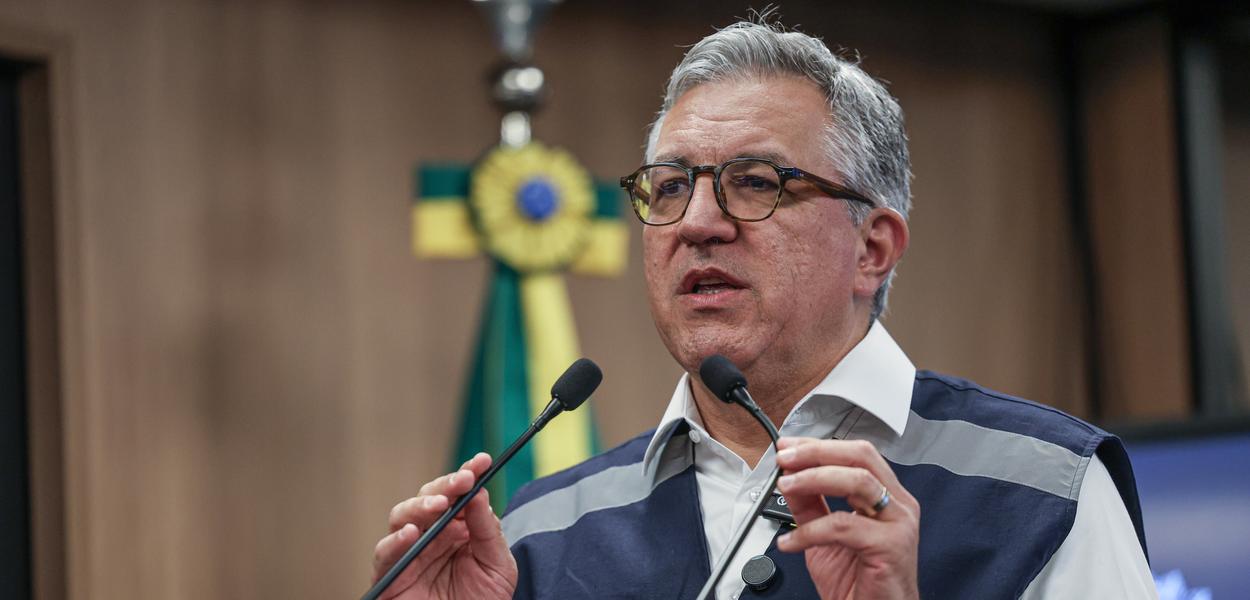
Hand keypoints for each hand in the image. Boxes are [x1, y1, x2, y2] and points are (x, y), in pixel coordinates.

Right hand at [370, 452, 517, 599]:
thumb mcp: (497, 566)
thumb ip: (488, 531)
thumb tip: (480, 493)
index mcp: (458, 528)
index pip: (458, 493)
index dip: (467, 473)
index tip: (481, 461)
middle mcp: (431, 534)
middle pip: (427, 498)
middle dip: (444, 485)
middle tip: (462, 481)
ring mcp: (409, 552)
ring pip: (402, 516)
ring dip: (420, 506)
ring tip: (439, 505)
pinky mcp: (391, 573)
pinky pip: (384, 552)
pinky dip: (395, 540)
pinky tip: (412, 533)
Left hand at [774, 438, 919, 599]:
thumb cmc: (859, 583)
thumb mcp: (824, 536)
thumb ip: (810, 505)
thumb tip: (789, 477)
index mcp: (886, 496)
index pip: (855, 454)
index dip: (819, 446)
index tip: (788, 447)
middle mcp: (897, 504)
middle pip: (860, 457)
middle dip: (817, 452)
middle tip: (785, 459)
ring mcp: (899, 523)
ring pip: (858, 481)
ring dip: (814, 478)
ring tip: (786, 486)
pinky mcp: (891, 546)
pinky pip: (844, 526)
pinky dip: (811, 531)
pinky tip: (792, 541)